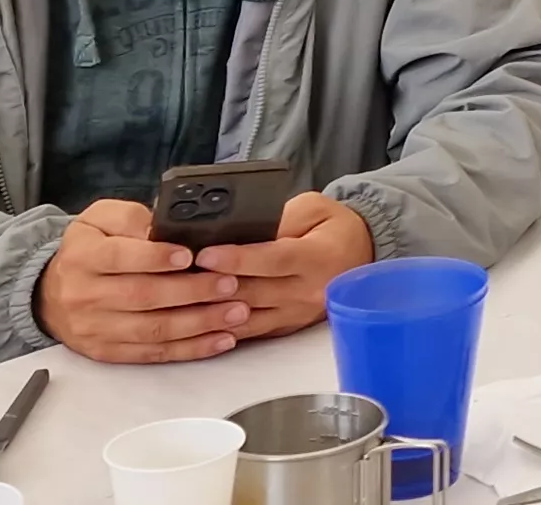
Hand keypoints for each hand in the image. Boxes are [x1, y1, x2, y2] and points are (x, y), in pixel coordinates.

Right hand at [35, 200, 246, 364]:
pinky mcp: (108, 352)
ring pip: (152, 330)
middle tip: (229, 284)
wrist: (50, 295)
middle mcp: (85, 295)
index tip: (189, 255)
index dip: (155, 257)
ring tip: (236, 312)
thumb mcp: (99, 219)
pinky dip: (190, 349)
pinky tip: (220, 339)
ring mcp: (96, 328)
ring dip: (199, 323)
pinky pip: (153, 353)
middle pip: (142, 296)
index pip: (119, 257)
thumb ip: (132, 218)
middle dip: (191, 292)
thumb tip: (165, 228)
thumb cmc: (87, 250)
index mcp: (83, 256)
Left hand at [190, 192, 373, 340]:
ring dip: (212, 310)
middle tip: (178, 275)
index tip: (205, 254)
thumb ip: (279, 220)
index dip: (237, 259)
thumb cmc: (334, 227)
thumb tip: (239, 231)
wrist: (362, 253)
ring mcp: (298, 314)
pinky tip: (198, 317)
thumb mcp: (312, 208)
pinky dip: (223, 325)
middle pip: (254, 293)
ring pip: (247, 318)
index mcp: (317, 258)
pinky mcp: (288, 327)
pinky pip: (251, 331)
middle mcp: (308, 291)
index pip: (272, 260)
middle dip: (213, 285)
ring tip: (180, 298)